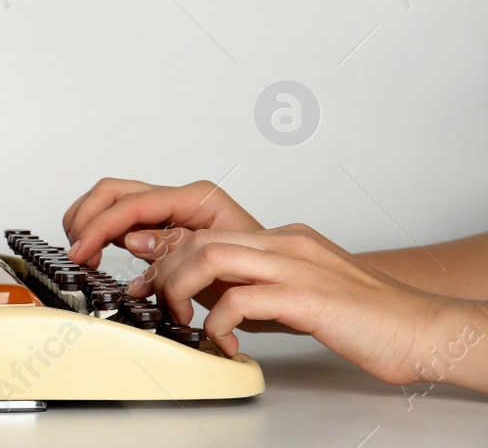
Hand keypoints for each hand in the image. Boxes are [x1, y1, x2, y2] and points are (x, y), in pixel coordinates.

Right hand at [62, 177, 262, 267]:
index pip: (133, 203)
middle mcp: (181, 199)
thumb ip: (174, 248)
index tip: (82, 251)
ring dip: (90, 224)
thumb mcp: (222, 266)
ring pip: (113, 202)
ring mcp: (170, 212)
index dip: (100, 225)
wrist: (283, 291)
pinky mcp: (163, 230)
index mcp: (198, 199)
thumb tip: (132, 239)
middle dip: (88, 218)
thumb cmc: (263, 278)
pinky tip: (98, 257)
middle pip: (115, 191)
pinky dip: (103, 236)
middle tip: (77, 252)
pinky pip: (123, 222)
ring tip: (84, 255)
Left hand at [127, 223, 453, 384]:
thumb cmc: (367, 320)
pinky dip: (219, 322)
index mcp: (284, 240)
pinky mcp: (306, 296)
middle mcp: (286, 244)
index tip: (153, 284)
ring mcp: (296, 266)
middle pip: (199, 239)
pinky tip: (225, 343)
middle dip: (166, 271)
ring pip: (211, 257)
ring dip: (182, 289)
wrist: (423, 329)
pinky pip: (240, 299)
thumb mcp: (300, 293)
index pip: (209, 233)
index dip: (172, 257)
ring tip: (184, 322)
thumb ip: (260, 288)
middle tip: (160, 305)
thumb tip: (216, 303)